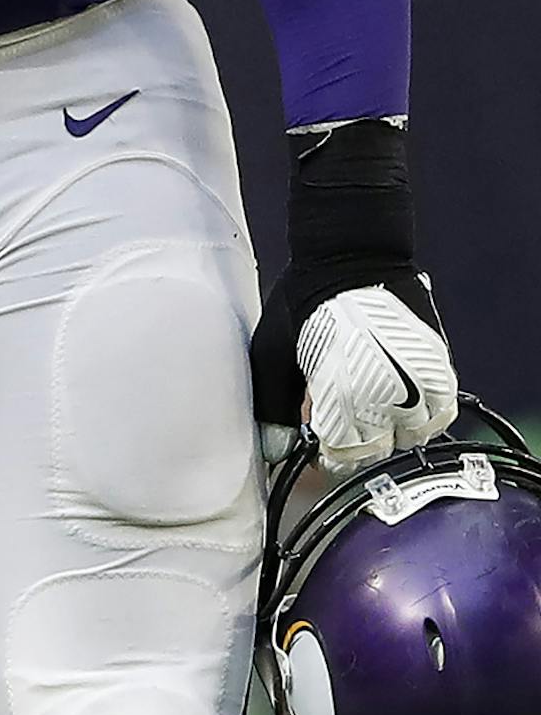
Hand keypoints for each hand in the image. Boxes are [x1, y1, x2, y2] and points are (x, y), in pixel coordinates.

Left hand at [253, 271, 456, 473]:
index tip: (321, 442)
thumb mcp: (274, 354)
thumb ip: (275, 408)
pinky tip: (399, 393)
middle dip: (359, 443)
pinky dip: (421, 412)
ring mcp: (418, 385)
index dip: (329, 454)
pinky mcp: (440, 369)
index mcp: (341, 400)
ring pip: (413, 438)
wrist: (352, 253)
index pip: (343, 461)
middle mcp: (386, 399)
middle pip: (379, 454)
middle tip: (344, 418)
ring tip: (372, 402)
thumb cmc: (305, 299)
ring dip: (393, 429)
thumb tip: (276, 453)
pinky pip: (439, 413)